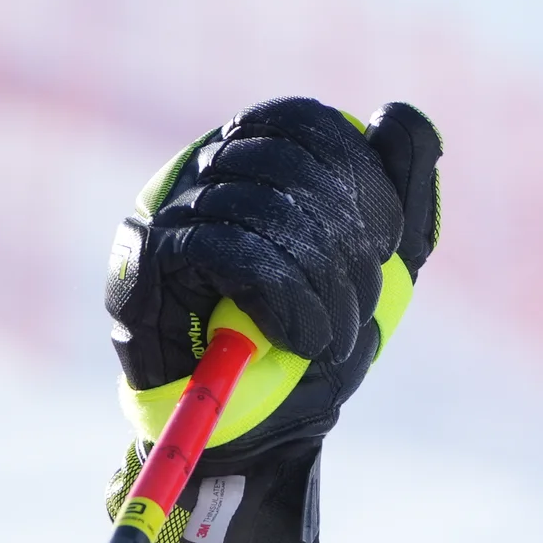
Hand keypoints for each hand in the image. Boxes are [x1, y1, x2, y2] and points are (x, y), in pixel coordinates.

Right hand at [107, 98, 441, 457]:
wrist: (261, 427)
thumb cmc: (312, 336)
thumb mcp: (380, 262)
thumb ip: (399, 188)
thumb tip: (399, 115)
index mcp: (250, 156)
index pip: (302, 121)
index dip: (357, 176)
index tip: (385, 240)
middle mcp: (196, 172)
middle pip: (285, 165)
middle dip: (347, 243)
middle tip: (364, 303)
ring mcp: (163, 214)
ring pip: (261, 211)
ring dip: (323, 285)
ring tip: (334, 334)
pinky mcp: (143, 267)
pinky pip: (230, 254)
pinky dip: (287, 301)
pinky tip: (303, 338)